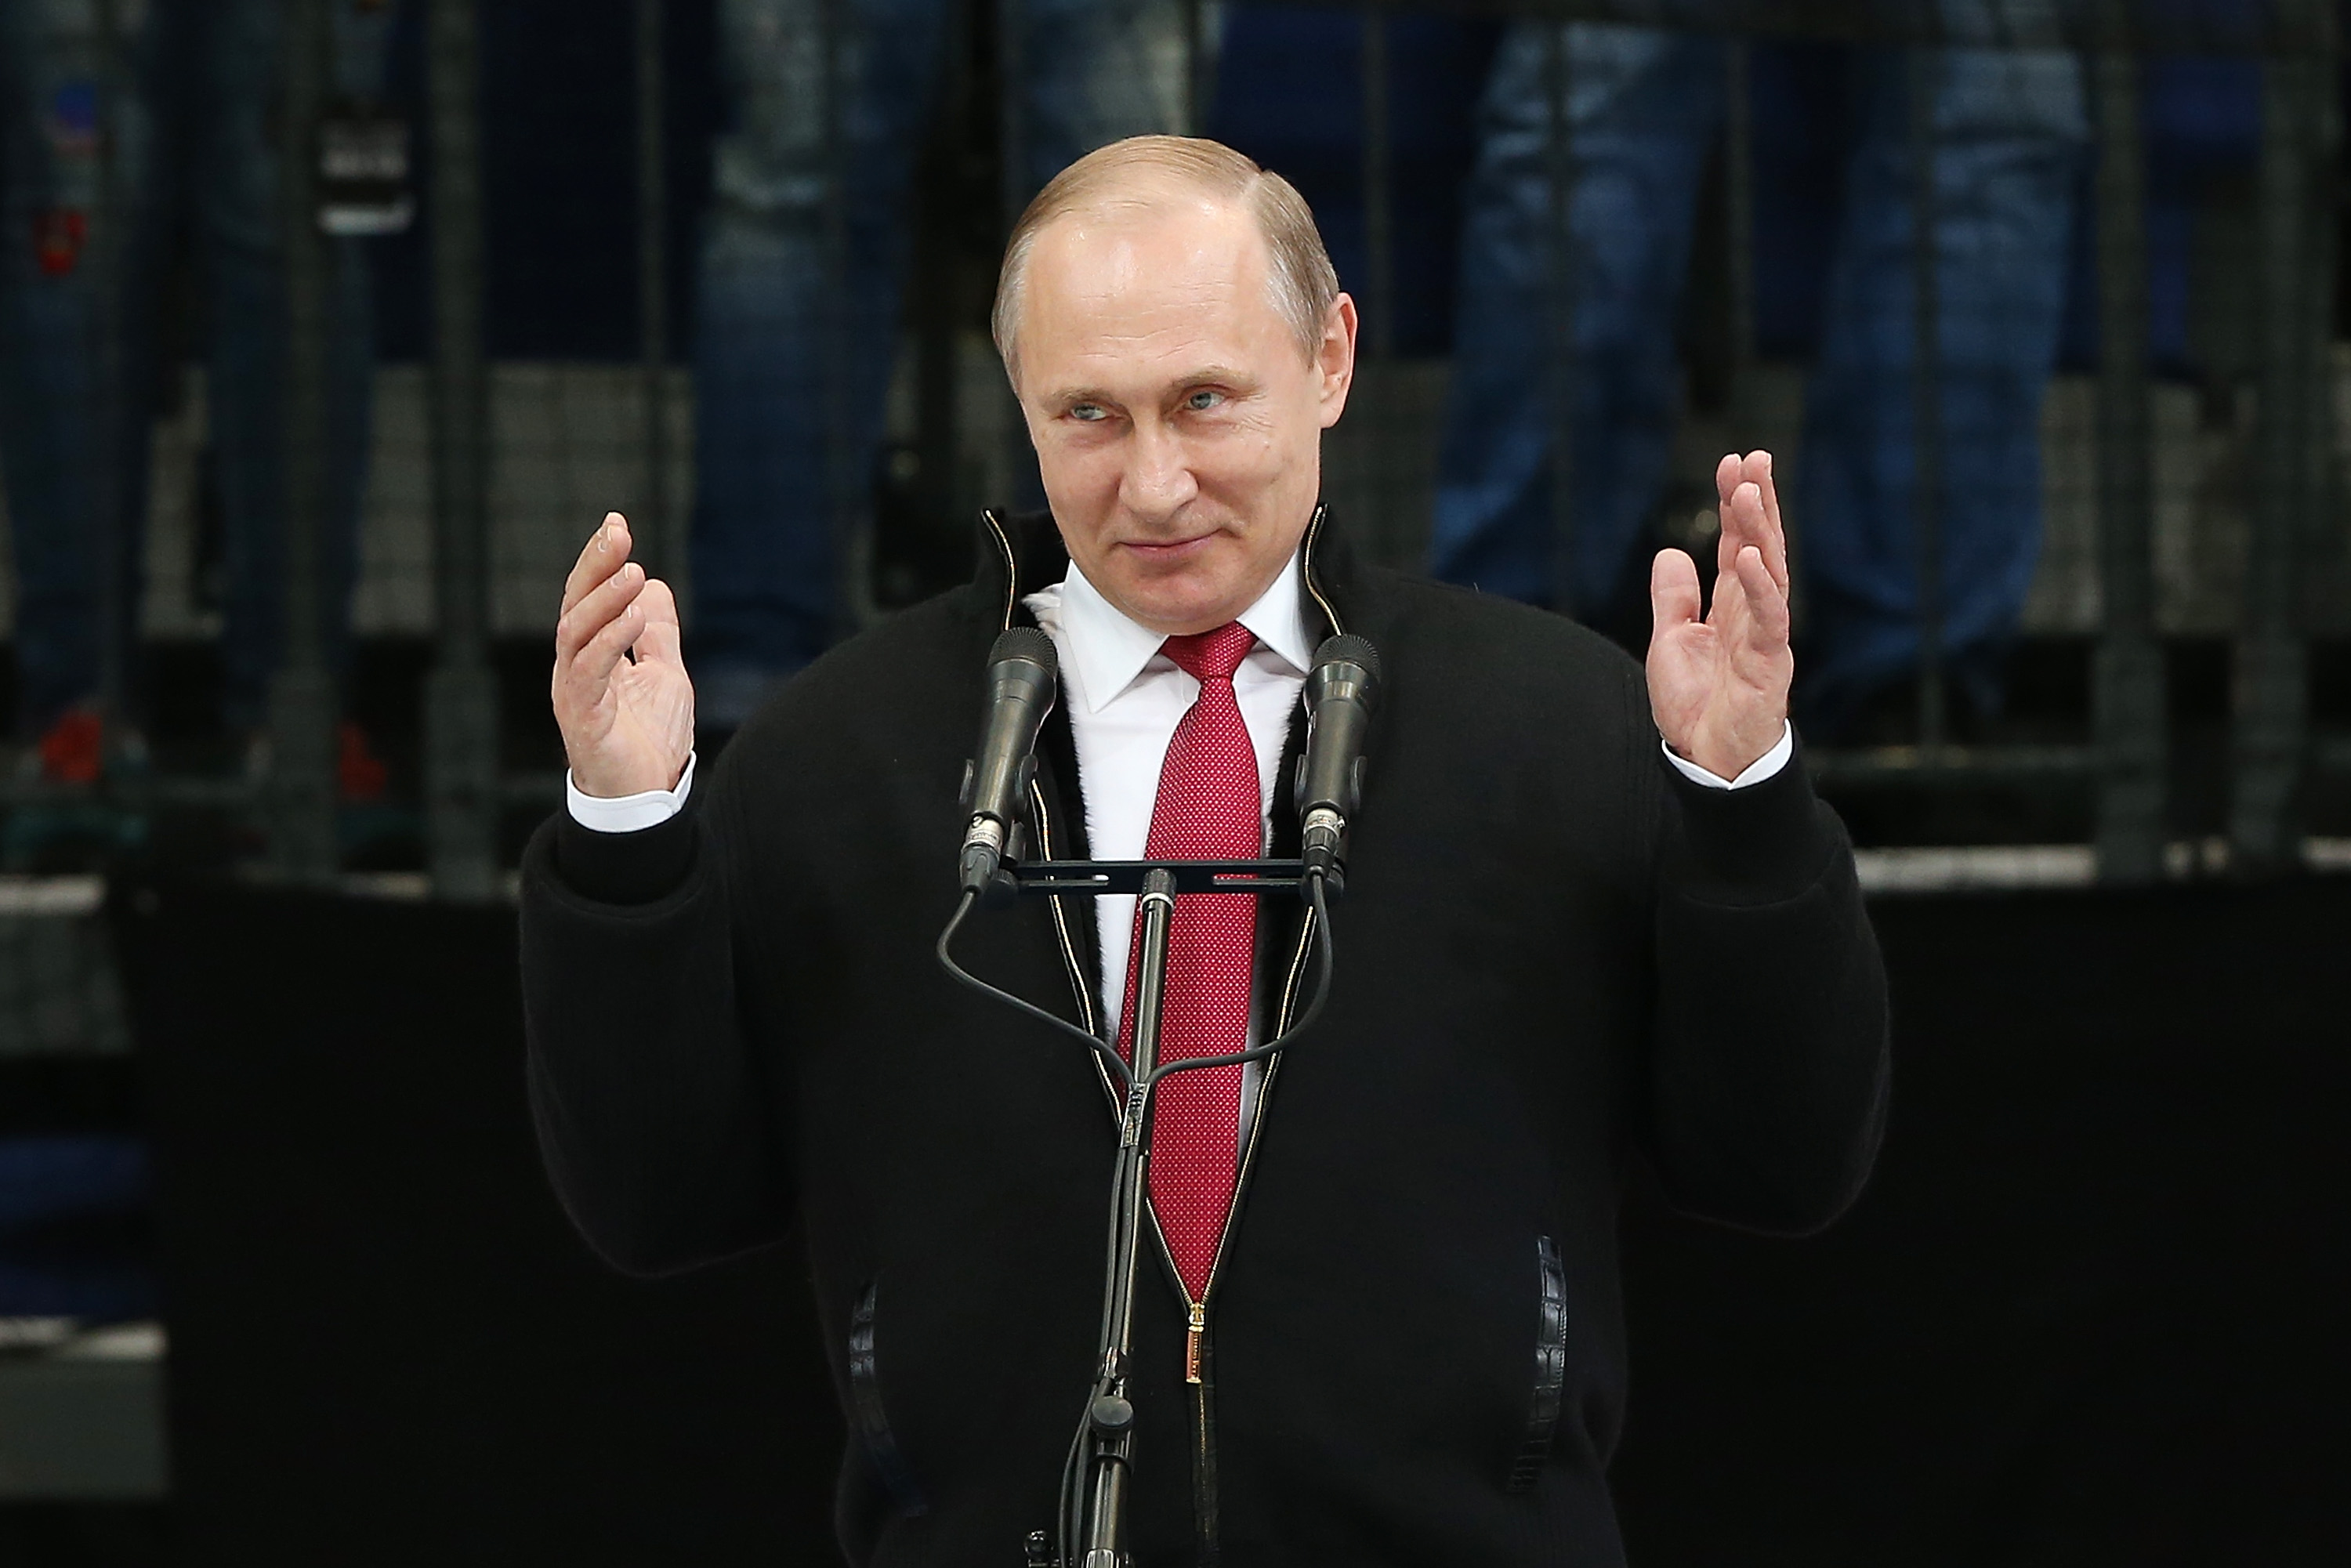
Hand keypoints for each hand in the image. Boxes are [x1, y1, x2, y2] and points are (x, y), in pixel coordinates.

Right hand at [551, 513, 693, 796]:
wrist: (647, 797)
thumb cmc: (648, 741)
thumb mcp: (663, 674)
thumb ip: (656, 634)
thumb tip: (654, 586)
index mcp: (589, 654)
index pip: (587, 598)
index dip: (598, 560)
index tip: (617, 524)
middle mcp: (573, 668)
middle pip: (574, 605)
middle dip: (594, 566)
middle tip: (617, 532)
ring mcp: (573, 692)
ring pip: (575, 633)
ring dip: (605, 599)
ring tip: (634, 572)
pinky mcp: (582, 718)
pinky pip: (588, 672)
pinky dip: (610, 640)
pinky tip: (634, 617)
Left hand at [1646, 451, 1793, 779]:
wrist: (1708, 760)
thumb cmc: (1697, 705)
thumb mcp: (1671, 641)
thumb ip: (1674, 598)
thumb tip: (1672, 551)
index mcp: (1732, 605)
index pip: (1738, 542)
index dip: (1736, 504)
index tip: (1733, 462)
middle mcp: (1754, 613)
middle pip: (1760, 547)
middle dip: (1757, 502)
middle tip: (1753, 459)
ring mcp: (1766, 635)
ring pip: (1769, 573)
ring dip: (1760, 531)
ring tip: (1749, 491)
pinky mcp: (1768, 663)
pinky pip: (1768, 619)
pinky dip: (1759, 587)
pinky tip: (1747, 556)